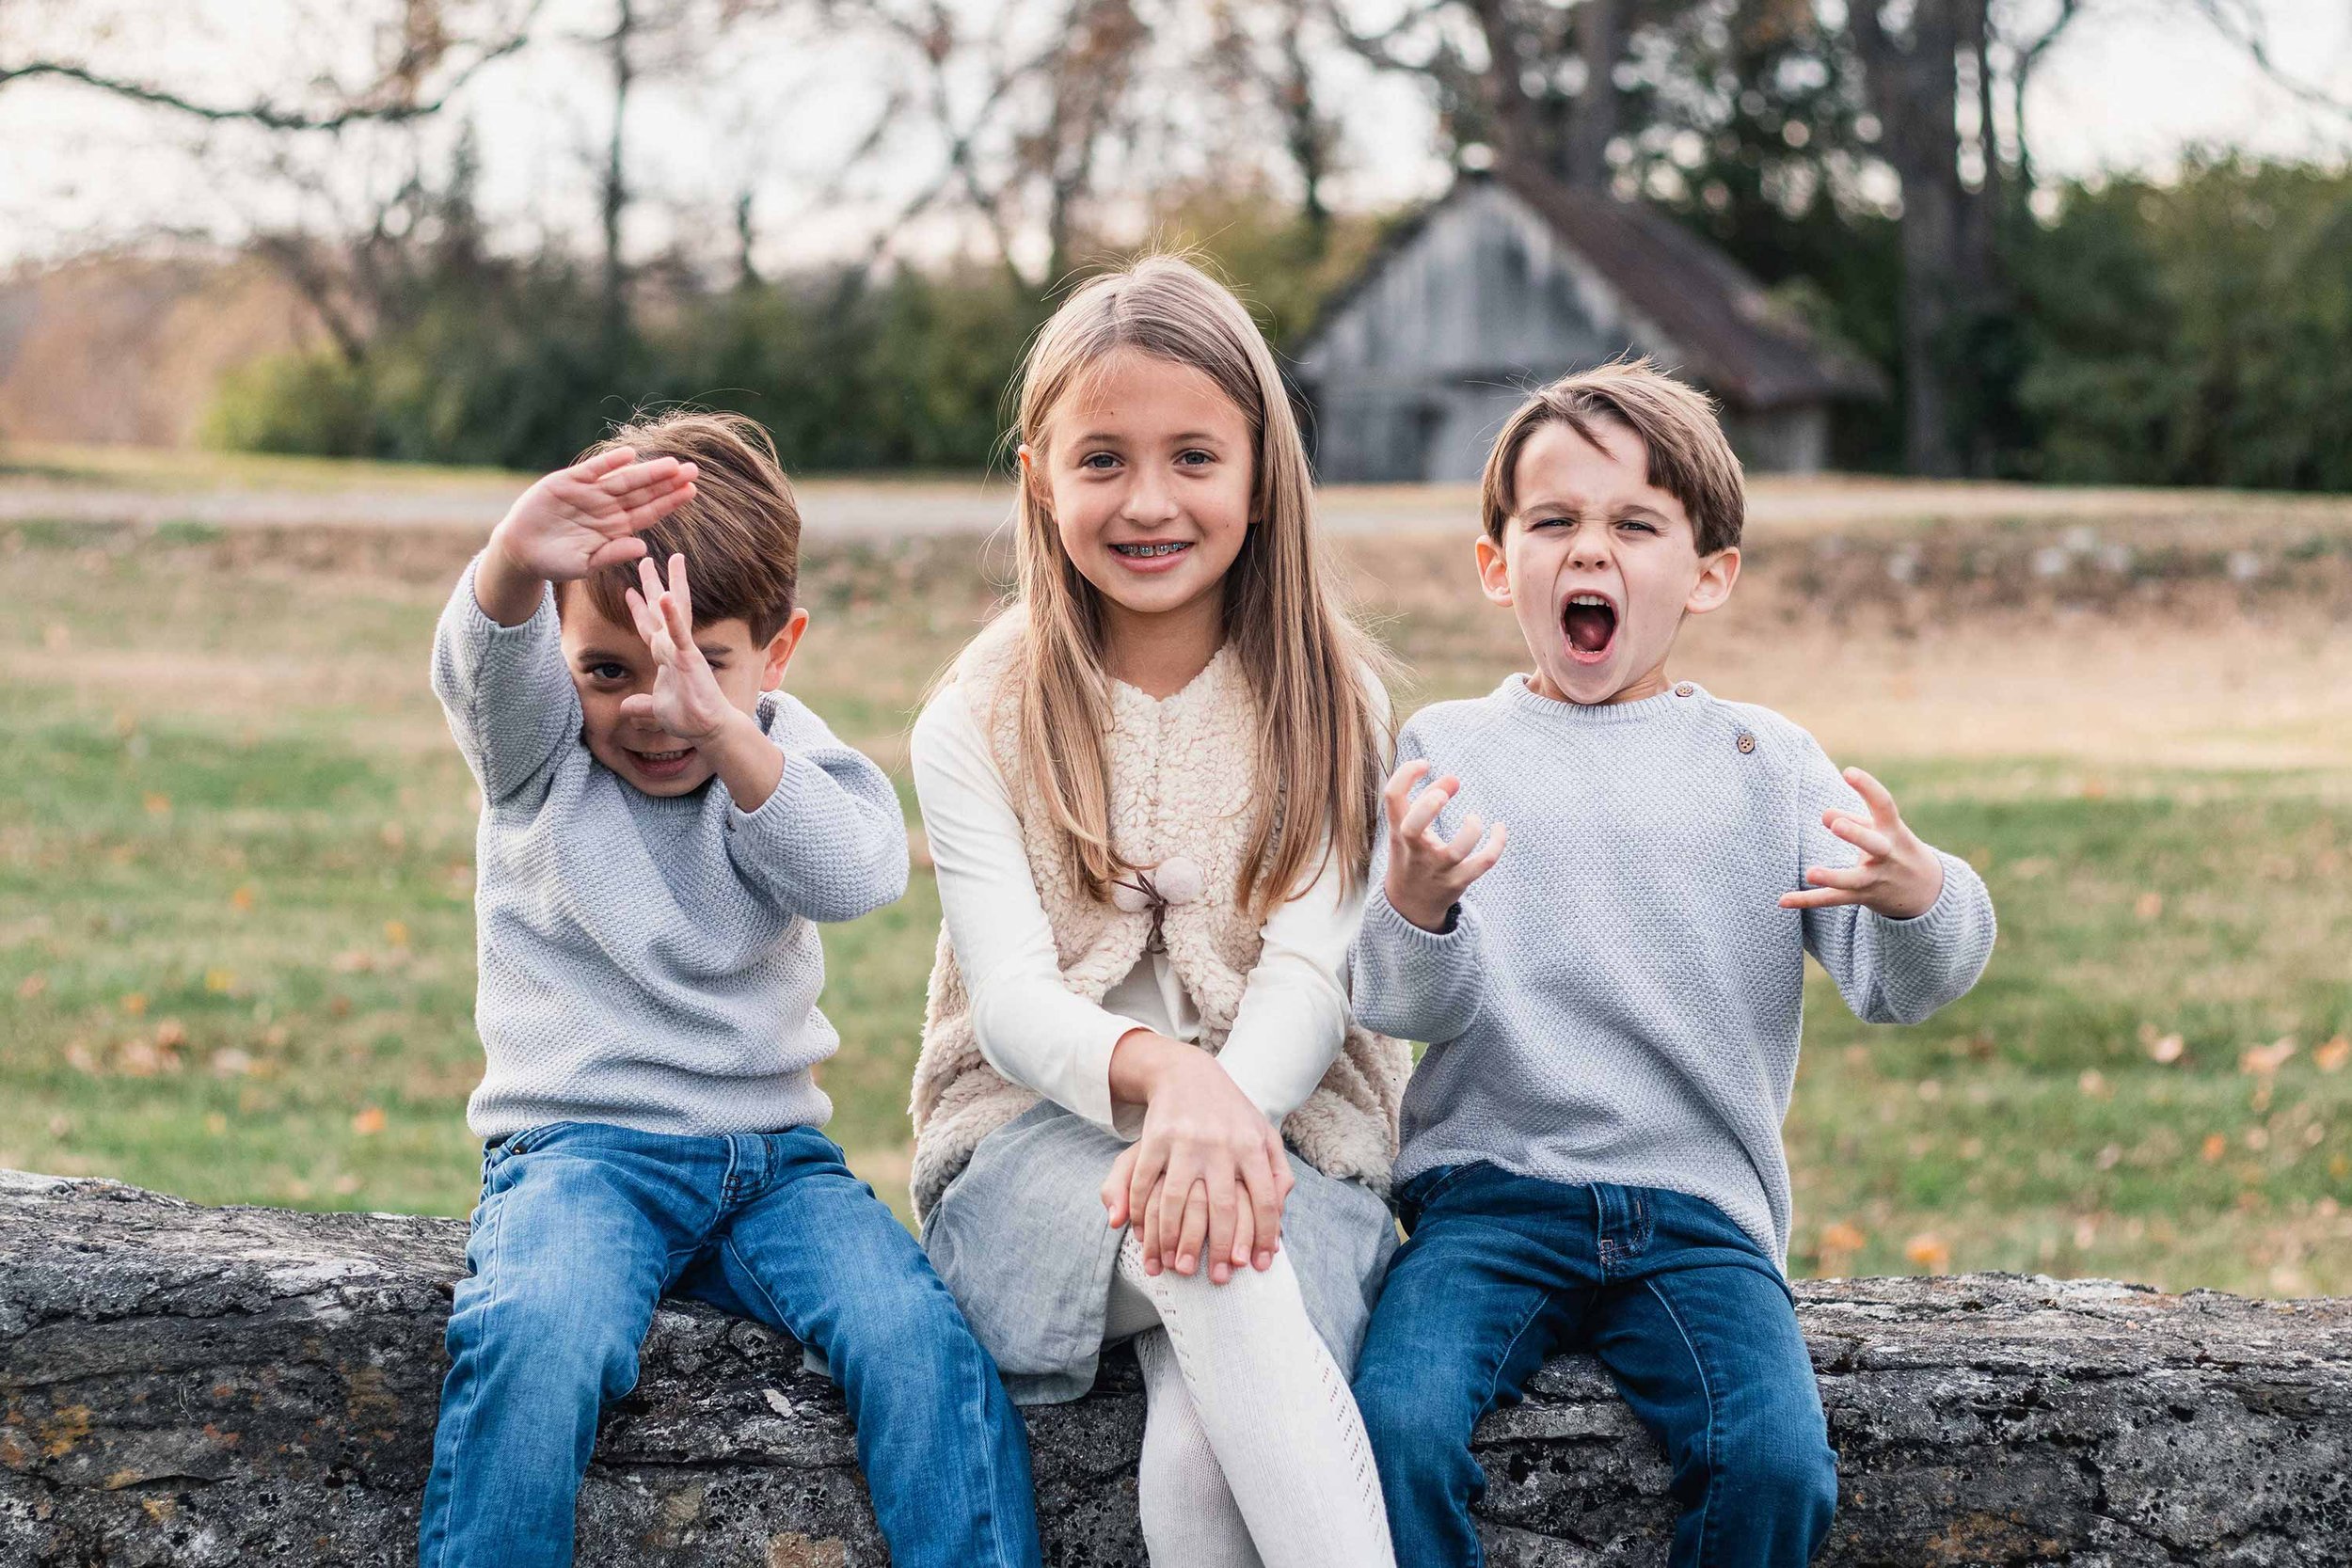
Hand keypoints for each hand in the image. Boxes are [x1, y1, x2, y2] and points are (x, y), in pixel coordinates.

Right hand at [490, 447, 697, 583]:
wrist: (520, 551)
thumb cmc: (554, 563)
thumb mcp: (585, 565)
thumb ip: (612, 555)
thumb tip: (643, 548)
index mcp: (615, 528)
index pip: (649, 513)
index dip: (670, 502)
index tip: (692, 492)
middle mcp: (607, 508)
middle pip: (643, 492)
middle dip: (668, 482)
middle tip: (695, 470)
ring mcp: (589, 494)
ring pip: (624, 479)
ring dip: (648, 470)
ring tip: (673, 463)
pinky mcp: (568, 482)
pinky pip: (593, 470)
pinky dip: (610, 462)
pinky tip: (629, 455)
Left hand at [619, 554, 737, 741]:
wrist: (708, 729)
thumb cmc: (687, 717)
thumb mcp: (655, 710)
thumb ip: (640, 705)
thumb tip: (625, 709)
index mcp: (665, 656)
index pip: (649, 626)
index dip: (638, 609)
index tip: (629, 590)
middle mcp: (674, 647)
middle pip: (661, 608)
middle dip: (653, 584)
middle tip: (646, 560)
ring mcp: (682, 649)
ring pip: (675, 610)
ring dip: (672, 583)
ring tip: (674, 558)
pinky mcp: (689, 657)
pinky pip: (679, 632)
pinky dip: (671, 615)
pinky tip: (664, 594)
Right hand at [1101, 1038, 1292, 1283]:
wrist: (1187, 1072)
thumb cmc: (1230, 1112)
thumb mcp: (1263, 1132)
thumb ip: (1278, 1172)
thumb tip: (1280, 1214)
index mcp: (1252, 1145)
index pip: (1264, 1199)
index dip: (1264, 1236)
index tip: (1257, 1265)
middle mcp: (1220, 1144)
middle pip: (1223, 1207)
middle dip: (1221, 1248)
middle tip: (1220, 1279)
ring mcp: (1185, 1142)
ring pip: (1177, 1201)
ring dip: (1175, 1240)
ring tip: (1177, 1268)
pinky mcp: (1155, 1138)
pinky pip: (1144, 1183)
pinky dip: (1140, 1213)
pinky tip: (1143, 1236)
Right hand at [1381, 758, 1506, 931]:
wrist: (1410, 904)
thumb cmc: (1413, 853)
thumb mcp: (1410, 827)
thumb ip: (1429, 797)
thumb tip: (1455, 778)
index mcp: (1399, 830)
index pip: (1392, 798)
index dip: (1405, 774)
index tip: (1424, 763)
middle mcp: (1414, 849)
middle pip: (1413, 828)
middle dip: (1428, 807)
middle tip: (1442, 796)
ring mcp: (1436, 868)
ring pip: (1455, 851)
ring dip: (1471, 830)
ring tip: (1473, 819)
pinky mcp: (1457, 881)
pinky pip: (1482, 863)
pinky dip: (1496, 844)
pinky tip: (1499, 829)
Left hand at [1781, 766, 1945, 918]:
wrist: (1927, 890)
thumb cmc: (1895, 847)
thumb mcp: (1882, 829)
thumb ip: (1854, 819)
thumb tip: (1825, 814)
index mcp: (1893, 830)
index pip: (1885, 806)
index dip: (1868, 788)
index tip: (1848, 772)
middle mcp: (1887, 854)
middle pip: (1874, 845)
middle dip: (1856, 835)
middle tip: (1837, 824)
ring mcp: (1876, 878)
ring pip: (1854, 880)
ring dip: (1832, 877)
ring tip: (1810, 873)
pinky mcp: (1863, 897)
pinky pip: (1833, 899)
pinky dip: (1807, 900)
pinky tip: (1783, 900)